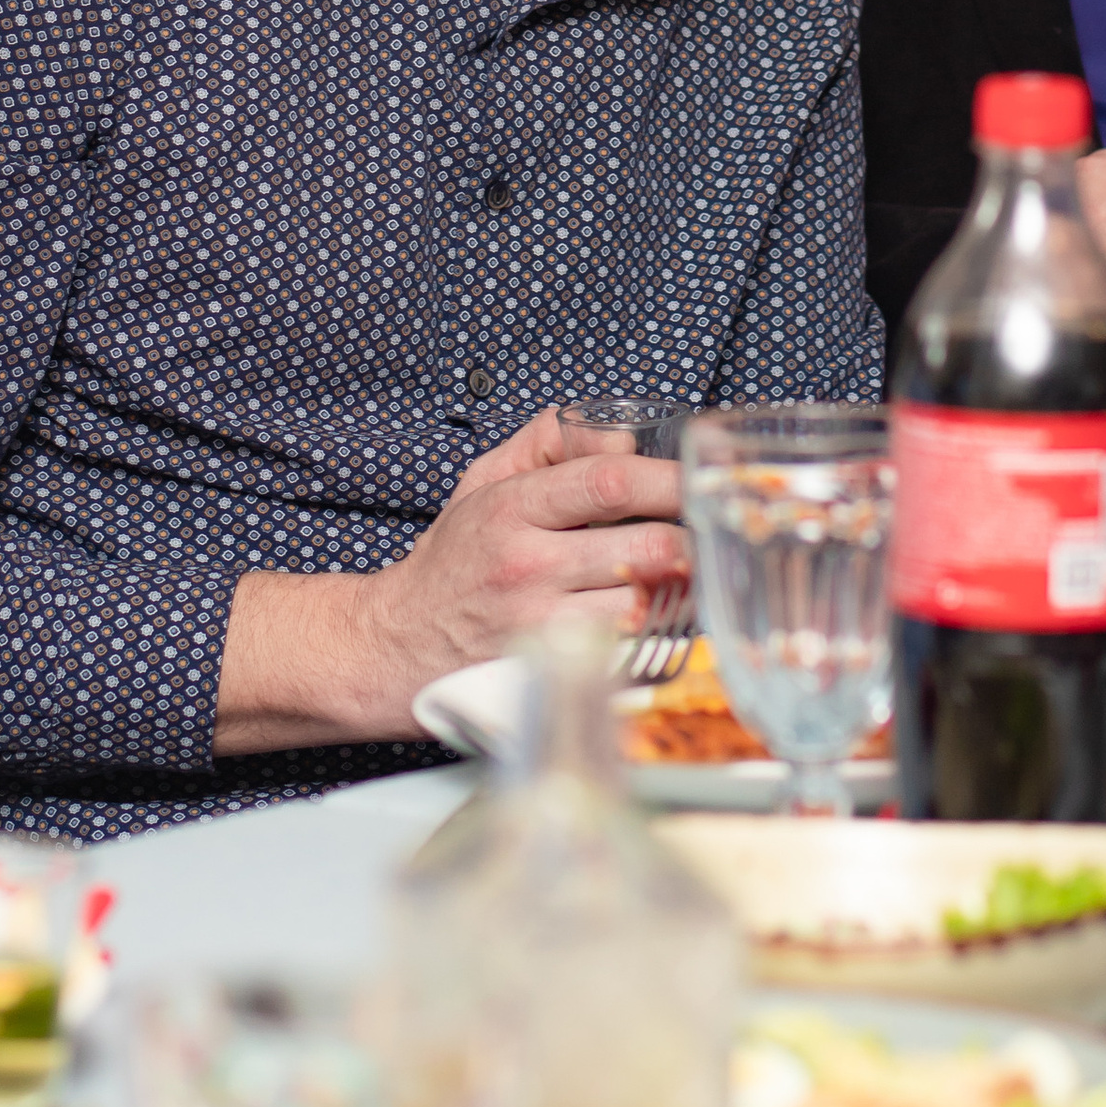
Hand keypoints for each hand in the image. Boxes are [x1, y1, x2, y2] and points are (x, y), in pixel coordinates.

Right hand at [215, 412, 685, 750]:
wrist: (397, 644)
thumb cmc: (451, 563)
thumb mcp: (484, 482)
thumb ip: (548, 443)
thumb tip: (619, 434)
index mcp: (512, 509)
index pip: (608, 482)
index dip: (668, 478)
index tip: (700, 479)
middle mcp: (528, 566)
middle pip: (645, 548)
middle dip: (691, 538)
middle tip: (708, 533)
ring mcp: (541, 625)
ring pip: (647, 605)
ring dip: (680, 591)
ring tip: (687, 577)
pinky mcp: (551, 672)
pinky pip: (628, 652)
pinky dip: (653, 634)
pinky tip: (656, 619)